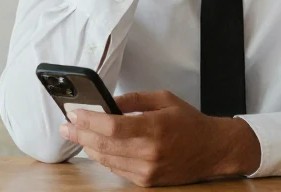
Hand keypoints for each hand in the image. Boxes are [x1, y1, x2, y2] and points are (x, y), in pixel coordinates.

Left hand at [59, 90, 260, 186]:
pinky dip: (104, 158)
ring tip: (77, 135)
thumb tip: (108, 102)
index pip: (112, 127)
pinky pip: (117, 170)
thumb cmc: (190, 122)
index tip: (74, 114)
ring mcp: (148, 170)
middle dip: (80, 134)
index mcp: (154, 128)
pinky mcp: (147, 181)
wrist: (213, 150)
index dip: (88, 121)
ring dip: (88, 147)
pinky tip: (96, 147)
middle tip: (66, 126)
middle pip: (104, 145)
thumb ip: (134, 100)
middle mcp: (150, 152)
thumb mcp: (164, 99)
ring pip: (107, 160)